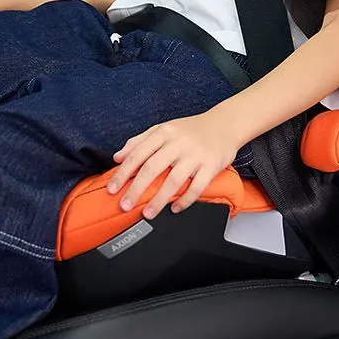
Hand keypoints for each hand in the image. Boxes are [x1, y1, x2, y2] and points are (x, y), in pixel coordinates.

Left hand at [109, 112, 243, 217]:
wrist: (225, 124)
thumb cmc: (191, 130)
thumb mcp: (163, 129)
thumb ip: (139, 141)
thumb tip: (117, 157)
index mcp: (164, 132)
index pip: (138, 154)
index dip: (123, 173)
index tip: (113, 189)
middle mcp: (178, 143)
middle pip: (152, 168)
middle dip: (136, 189)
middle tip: (124, 205)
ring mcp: (195, 155)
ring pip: (174, 180)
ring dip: (158, 199)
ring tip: (147, 213)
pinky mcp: (211, 166)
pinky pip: (196, 187)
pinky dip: (185, 200)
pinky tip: (175, 208)